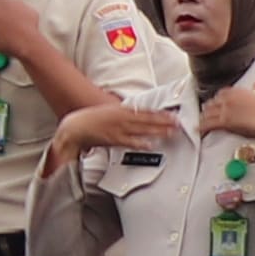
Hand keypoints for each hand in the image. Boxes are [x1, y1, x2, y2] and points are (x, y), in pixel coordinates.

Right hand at [49, 100, 179, 158]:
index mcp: (122, 110)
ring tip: (170, 133)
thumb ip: (124, 115)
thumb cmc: (91, 120)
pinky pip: (128, 142)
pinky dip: (139, 143)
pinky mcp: (113, 139)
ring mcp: (118, 129)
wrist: (75, 127)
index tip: (173, 115)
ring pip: (141, 129)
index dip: (160, 114)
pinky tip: (149, 145)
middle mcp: (122, 118)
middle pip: (147, 120)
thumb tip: (138, 115)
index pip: (146, 111)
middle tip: (178, 124)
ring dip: (157, 131)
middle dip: (164, 122)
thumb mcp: (110, 112)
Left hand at [191, 79, 254, 142]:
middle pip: (213, 103)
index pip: (223, 93)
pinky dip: (202, 127)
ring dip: (204, 116)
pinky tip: (197, 129)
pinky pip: (209, 124)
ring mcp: (225, 110)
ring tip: (200, 120)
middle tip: (206, 112)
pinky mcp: (224, 122)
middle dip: (210, 107)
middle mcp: (229, 99)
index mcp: (239, 92)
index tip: (217, 101)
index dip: (219, 98)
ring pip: (209, 112)